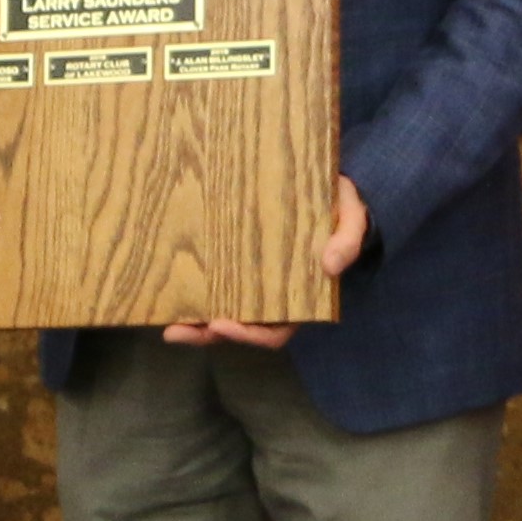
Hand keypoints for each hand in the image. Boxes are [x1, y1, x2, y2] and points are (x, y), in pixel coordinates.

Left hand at [165, 175, 368, 351]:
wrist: (328, 185)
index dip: (249, 335)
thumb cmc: (342, 206)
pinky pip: (214, 282)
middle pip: (240, 328)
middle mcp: (274, 296)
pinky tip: (169, 290)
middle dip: (208, 334)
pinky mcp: (236, 261)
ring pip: (222, 312)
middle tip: (176, 331)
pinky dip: (194, 291)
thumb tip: (330, 267)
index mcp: (302, 297)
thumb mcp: (353, 218)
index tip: (221, 324)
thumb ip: (348, 239)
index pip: (275, 331)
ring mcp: (253, 281)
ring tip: (168, 325)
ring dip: (195, 324)